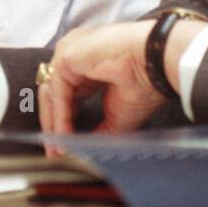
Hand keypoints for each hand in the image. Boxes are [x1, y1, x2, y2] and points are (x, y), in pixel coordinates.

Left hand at [38, 20, 180, 140]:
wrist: (156, 64)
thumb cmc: (145, 83)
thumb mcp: (117, 116)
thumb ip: (98, 131)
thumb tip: (83, 149)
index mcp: (88, 63)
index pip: (67, 94)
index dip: (64, 121)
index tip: (64, 148)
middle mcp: (75, 55)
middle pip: (53, 94)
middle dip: (53, 125)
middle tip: (54, 153)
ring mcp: (69, 53)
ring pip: (51, 93)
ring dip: (54, 123)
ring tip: (59, 149)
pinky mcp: (66, 55)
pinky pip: (57, 92)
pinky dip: (60, 116)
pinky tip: (65, 136)